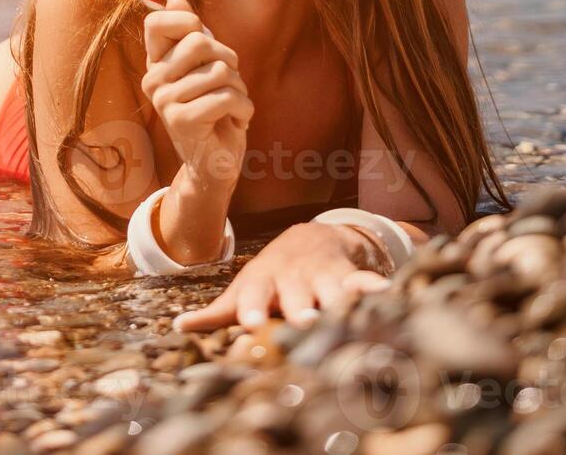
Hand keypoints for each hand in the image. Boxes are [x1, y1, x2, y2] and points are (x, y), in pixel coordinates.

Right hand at [140, 0, 250, 182]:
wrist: (214, 162)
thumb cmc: (214, 109)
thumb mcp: (205, 67)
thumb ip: (191, 34)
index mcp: (157, 63)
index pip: (157, 23)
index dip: (186, 22)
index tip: (203, 42)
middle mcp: (154, 80)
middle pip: (200, 42)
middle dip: (229, 61)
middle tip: (228, 83)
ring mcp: (165, 101)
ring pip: (221, 71)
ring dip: (240, 90)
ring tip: (232, 106)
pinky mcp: (182, 121)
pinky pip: (227, 97)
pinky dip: (244, 109)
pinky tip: (236, 122)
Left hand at [171, 222, 392, 332]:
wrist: (307, 239)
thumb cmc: (268, 279)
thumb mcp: (243, 291)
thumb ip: (215, 313)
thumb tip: (178, 326)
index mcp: (263, 285)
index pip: (255, 298)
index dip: (254, 310)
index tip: (252, 324)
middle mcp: (293, 281)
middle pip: (296, 297)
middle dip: (300, 309)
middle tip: (304, 321)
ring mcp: (322, 277)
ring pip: (331, 290)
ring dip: (338, 300)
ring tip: (346, 311)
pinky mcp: (349, 276)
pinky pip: (364, 281)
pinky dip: (374, 287)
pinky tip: (387, 293)